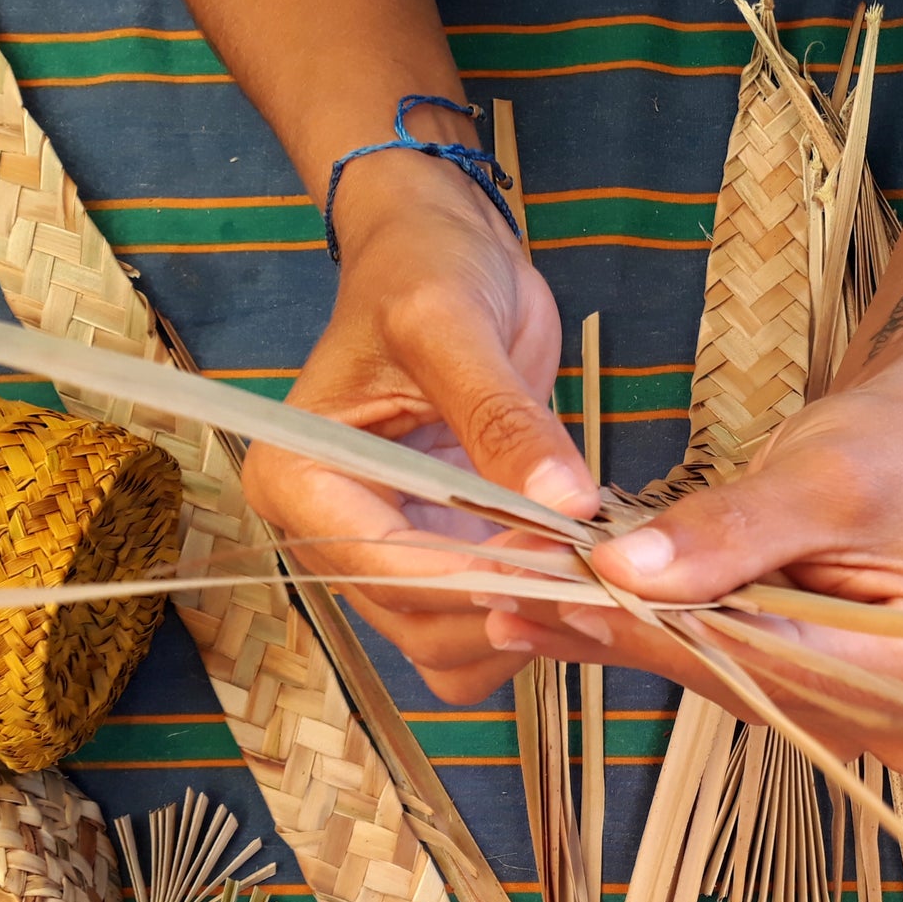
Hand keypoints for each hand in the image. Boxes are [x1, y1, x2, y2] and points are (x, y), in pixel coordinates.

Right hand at [242, 154, 598, 703]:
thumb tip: (564, 504)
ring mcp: (383, 555)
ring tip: (594, 577)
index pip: (389, 567)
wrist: (441, 252)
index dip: (482, 580)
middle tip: (601, 575)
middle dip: (508, 610)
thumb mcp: (456, 325)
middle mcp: (327, 533)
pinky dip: (527, 625)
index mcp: (302, 480)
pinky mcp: (435, 560)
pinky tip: (576, 580)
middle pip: (418, 624)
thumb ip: (504, 420)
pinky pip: (475, 630)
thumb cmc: (424, 269)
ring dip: (522, 630)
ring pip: (447, 648)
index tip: (569, 566)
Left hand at [482, 370, 902, 772]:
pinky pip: (713, 669)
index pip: (783, 661)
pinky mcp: (806, 698)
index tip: (576, 593)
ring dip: (621, 635)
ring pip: (718, 679)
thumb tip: (623, 573)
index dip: (674, 630)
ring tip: (519, 598)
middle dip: (631, 633)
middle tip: (517, 596)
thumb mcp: (823, 476)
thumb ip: (731, 532)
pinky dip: (640, 633)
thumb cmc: (897, 448)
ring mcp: (853, 717)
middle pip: (746, 682)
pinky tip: (554, 613)